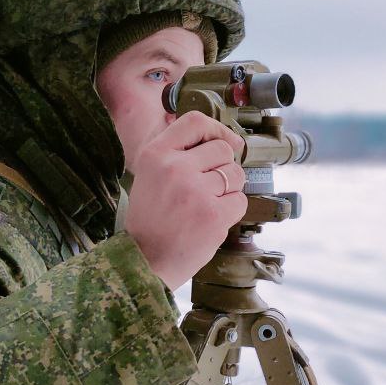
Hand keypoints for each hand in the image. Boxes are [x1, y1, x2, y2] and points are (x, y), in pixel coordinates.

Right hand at [125, 111, 247, 290]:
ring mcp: (195, 191)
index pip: (195, 122)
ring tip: (207, 204)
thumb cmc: (150, 220)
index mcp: (155, 154)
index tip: (227, 141)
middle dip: (223, 166)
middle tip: (207, 187)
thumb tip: (224, 138)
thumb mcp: (149, 175)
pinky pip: (240, 200)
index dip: (217, 129)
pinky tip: (211, 220)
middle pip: (222, 149)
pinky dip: (231, 210)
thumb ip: (176, 152)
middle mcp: (175, 168)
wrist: (145, 262)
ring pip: (235, 174)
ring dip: (229, 188)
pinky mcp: (213, 215)